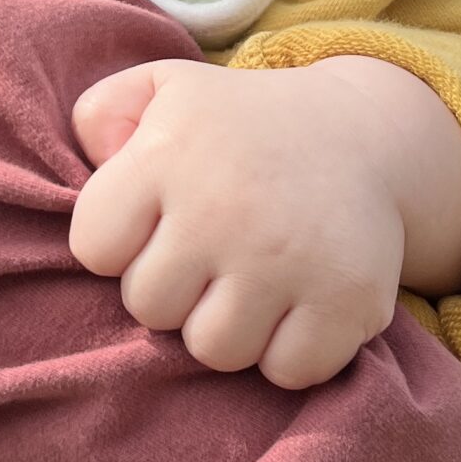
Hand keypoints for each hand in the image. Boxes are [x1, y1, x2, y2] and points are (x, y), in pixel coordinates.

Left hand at [70, 55, 460, 389]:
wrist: (365, 134)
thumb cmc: (240, 127)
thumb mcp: (164, 90)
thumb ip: (101, 114)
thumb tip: (95, 162)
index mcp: (168, 154)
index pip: (95, 248)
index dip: (119, 244)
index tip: (156, 223)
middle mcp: (224, 207)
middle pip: (150, 308)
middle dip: (173, 289)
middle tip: (209, 255)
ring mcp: (288, 258)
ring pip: (214, 348)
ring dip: (227, 325)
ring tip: (249, 280)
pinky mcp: (348, 298)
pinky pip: (287, 371)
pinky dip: (289, 351)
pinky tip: (295, 305)